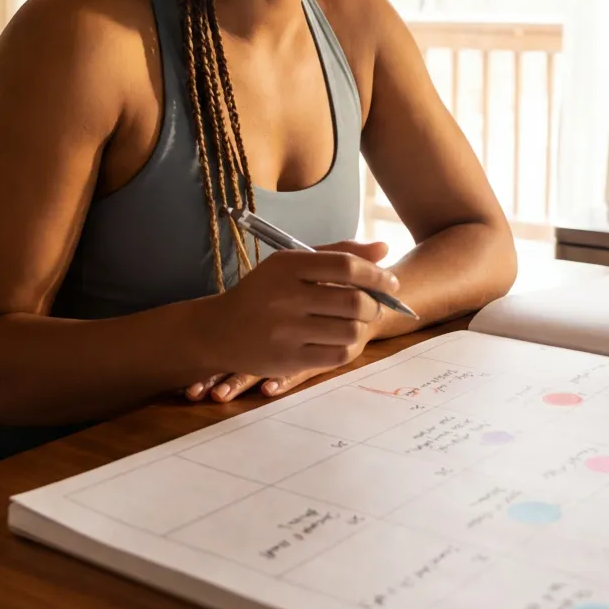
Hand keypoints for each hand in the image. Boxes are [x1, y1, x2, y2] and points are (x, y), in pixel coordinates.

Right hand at [187, 240, 392, 402]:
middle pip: (354, 301)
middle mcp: (286, 297)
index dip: (376, 275)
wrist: (218, 330)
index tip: (391, 282)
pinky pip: (337, 355)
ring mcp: (286, 330)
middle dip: (374, 305)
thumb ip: (337, 254)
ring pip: (350, 331)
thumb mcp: (289, 265)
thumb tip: (384, 248)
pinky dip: (348, 348)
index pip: (346, 267)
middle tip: (375, 306)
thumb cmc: (261, 294)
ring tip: (356, 323)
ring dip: (362, 328)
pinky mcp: (288, 359)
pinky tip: (341, 340)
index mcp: (287, 266)